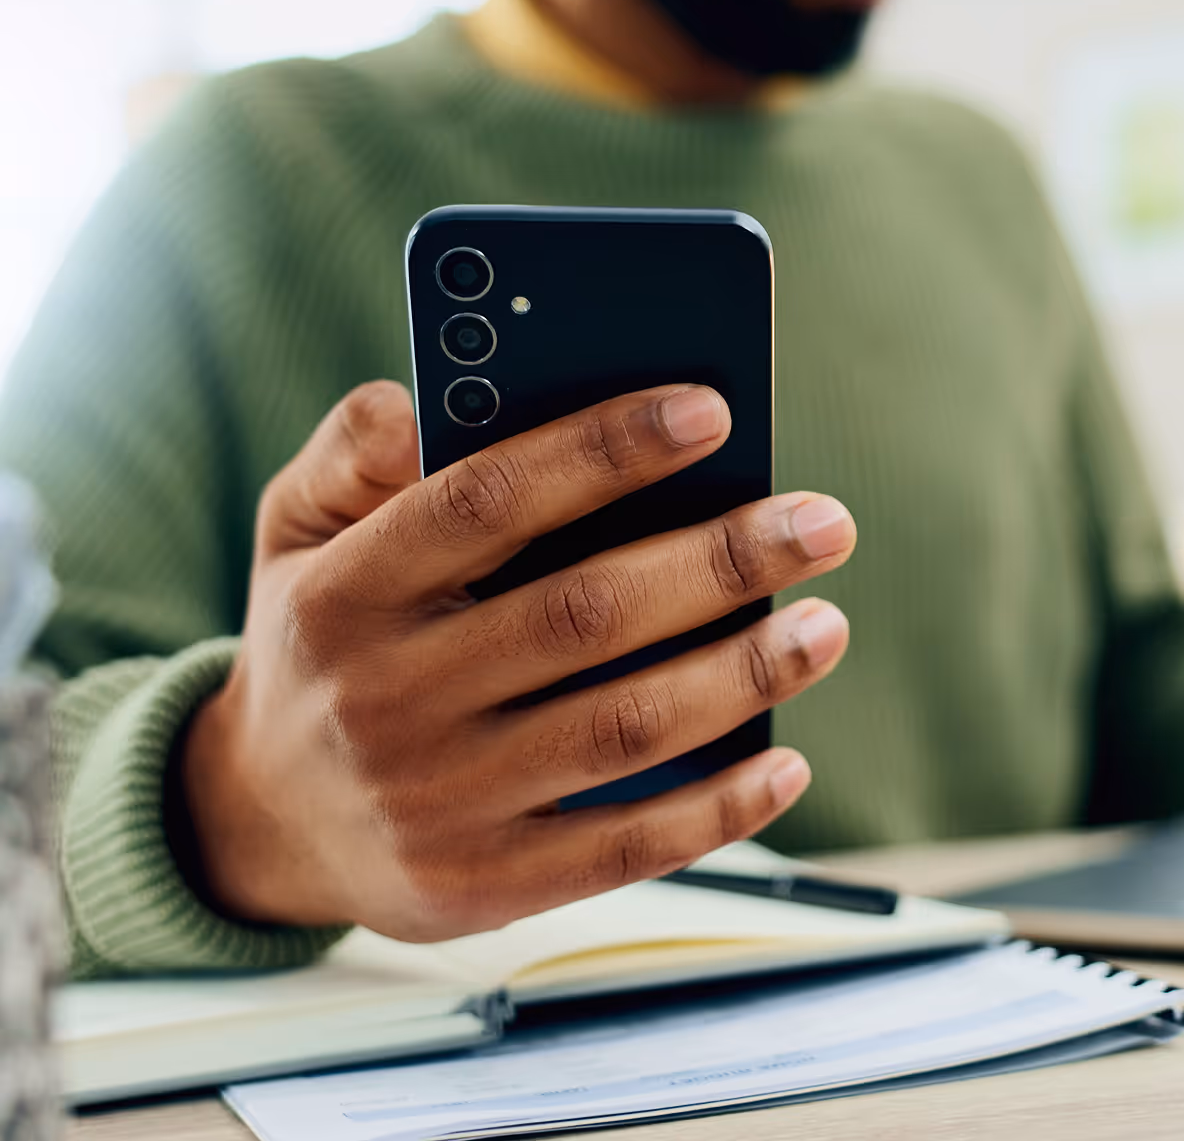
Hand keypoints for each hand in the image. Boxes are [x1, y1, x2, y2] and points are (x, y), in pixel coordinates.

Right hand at [183, 380, 855, 939]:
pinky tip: (783, 761)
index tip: (710, 411)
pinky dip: (713, 809)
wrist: (262, 815)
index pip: (486, 501)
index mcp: (348, 592)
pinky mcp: (477, 882)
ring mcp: (433, 801)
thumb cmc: (314, 644)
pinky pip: (617, 849)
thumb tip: (423, 399)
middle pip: (583, 616)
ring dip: (741, 676)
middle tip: (821, 522)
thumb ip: (350, 452)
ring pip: (620, 729)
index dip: (602, 451)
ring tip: (824, 626)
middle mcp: (386, 697)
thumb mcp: (294, 531)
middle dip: (720, 562)